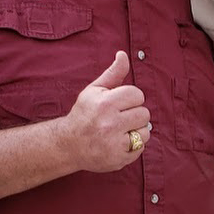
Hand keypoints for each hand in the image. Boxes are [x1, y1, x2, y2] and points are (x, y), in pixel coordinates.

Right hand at [60, 52, 151, 172]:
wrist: (68, 144)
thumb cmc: (84, 113)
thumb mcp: (94, 90)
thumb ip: (112, 73)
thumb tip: (123, 54)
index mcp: (105, 103)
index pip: (137, 94)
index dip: (131, 98)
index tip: (120, 103)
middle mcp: (109, 124)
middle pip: (144, 113)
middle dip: (134, 114)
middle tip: (120, 117)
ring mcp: (114, 143)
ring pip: (145, 132)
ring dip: (136, 130)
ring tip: (121, 130)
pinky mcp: (118, 159)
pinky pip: (141, 148)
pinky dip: (133, 145)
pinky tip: (119, 142)